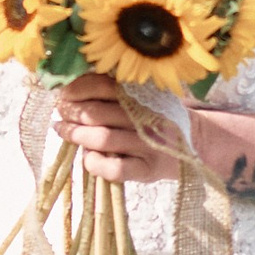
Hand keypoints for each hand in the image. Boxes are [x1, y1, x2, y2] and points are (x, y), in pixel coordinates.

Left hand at [52, 74, 186, 185]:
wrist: (193, 142)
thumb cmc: (156, 116)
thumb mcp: (144, 95)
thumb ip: (115, 90)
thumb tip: (70, 88)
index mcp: (143, 94)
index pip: (103, 85)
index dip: (77, 90)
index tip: (63, 94)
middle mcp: (146, 117)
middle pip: (98, 113)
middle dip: (72, 113)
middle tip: (61, 113)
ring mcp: (148, 145)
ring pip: (103, 139)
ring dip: (77, 135)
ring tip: (63, 131)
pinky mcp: (148, 169)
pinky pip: (115, 169)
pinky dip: (95, 163)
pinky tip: (87, 157)